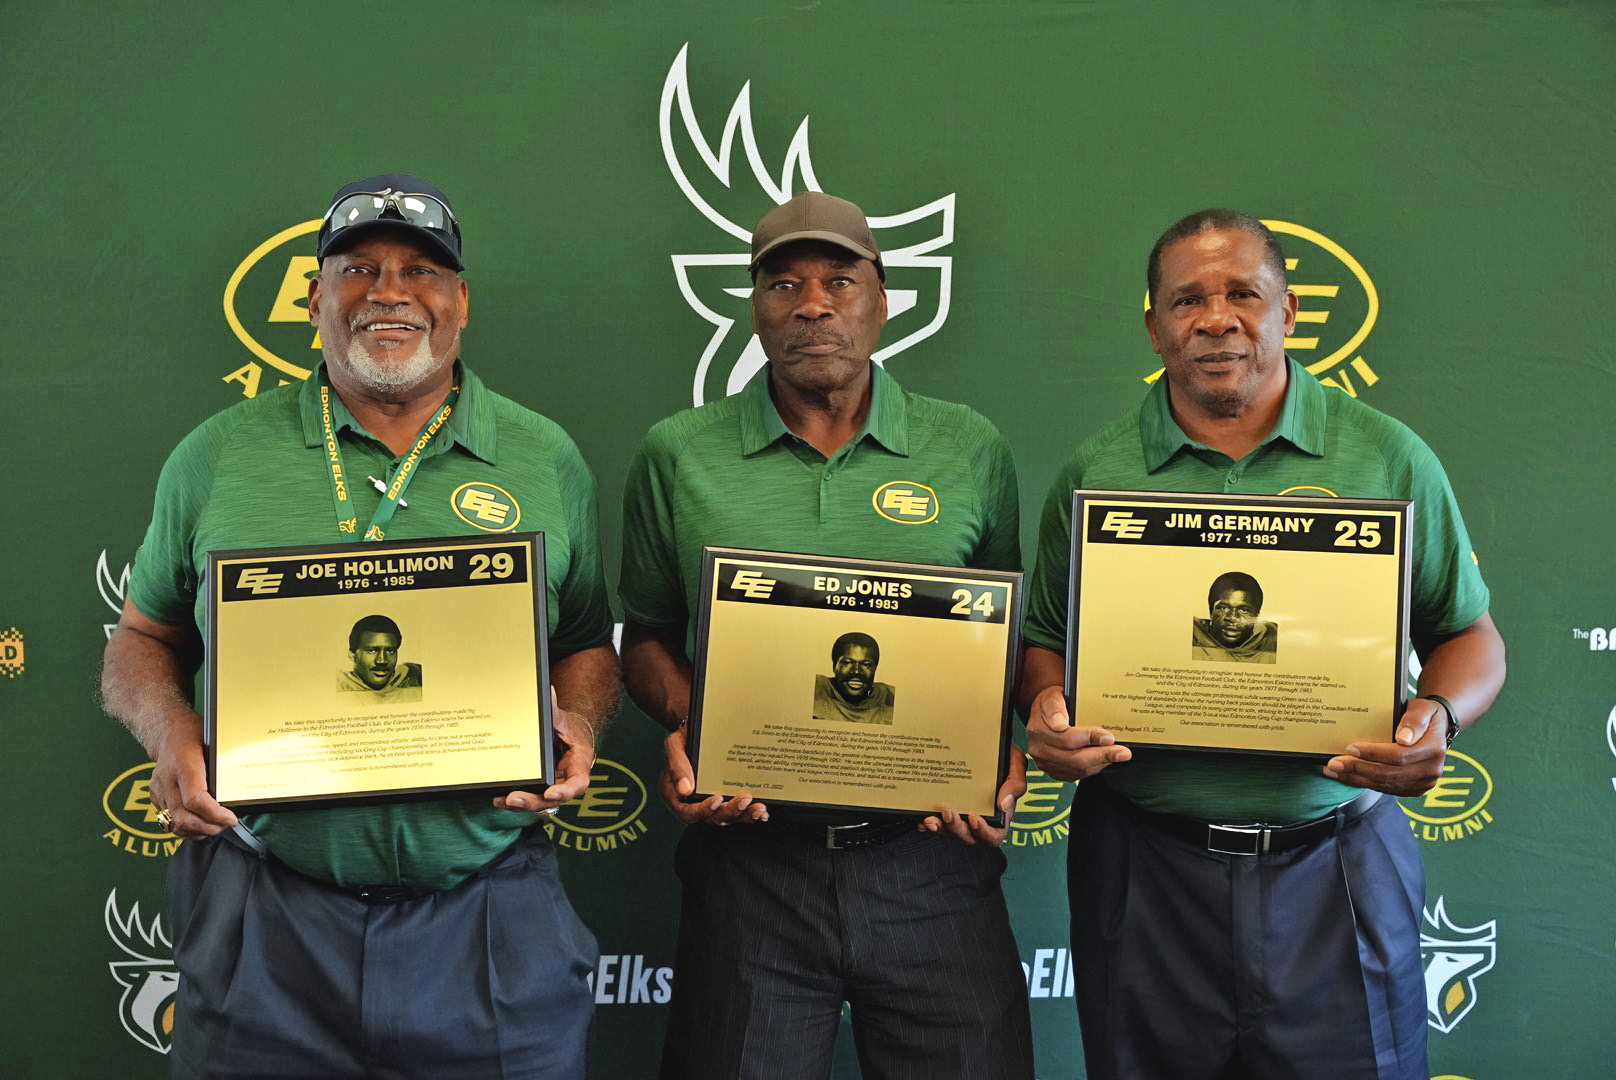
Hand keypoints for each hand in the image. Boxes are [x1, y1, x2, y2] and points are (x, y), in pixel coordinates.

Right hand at [148, 714, 236, 837]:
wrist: (167, 730)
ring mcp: (159, 790)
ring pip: (174, 823)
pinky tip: (201, 824)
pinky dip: (187, 827)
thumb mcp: (213, 744)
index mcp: (183, 764)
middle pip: (184, 817)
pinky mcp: (155, 796)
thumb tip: (239, 793)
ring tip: (216, 827)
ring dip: (198, 831)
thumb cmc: (194, 734)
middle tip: (226, 825)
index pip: (195, 799)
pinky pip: (169, 820)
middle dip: (208, 827)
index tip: (231, 818)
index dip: (215, 814)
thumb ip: (221, 769)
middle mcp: (167, 780)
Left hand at [495, 690, 595, 812]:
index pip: (577, 783)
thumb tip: (548, 691)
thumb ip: (554, 710)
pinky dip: (515, 802)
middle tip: (513, 798)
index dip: (565, 791)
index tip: (550, 793)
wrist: (567, 737)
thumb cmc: (567, 729)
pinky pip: (530, 799)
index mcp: (578, 765)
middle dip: (533, 802)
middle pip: (553, 800)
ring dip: (521, 805)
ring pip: (540, 804)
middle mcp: (566, 781)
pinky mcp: (540, 790)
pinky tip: (497, 798)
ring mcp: (553, 788)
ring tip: (501, 800)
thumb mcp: (563, 719)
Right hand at [659, 724, 766, 825]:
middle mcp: (696, 802)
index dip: (703, 809)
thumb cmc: (686, 738)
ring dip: (745, 815)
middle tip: (744, 799)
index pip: (688, 811)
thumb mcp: (675, 745)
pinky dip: (751, 814)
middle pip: (713, 817)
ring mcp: (714, 801)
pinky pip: (740, 812)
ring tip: (758, 808)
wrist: (701, 729)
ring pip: (729, 816)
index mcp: (678, 794)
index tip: (717, 798)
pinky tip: (762, 812)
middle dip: (730, 811)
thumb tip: (685, 789)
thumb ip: (677, 765)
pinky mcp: (728, 798)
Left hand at [920, 745, 1026, 845]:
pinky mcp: (947, 810)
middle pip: (969, 836)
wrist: (986, 743)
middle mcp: (980, 818)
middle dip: (956, 828)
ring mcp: (962, 815)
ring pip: (951, 832)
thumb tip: (1004, 804)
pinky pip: (938, 823)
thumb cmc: (1003, 756)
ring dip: (940, 828)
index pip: (994, 835)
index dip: (984, 832)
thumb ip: (1015, 783)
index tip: (974, 817)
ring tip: (931, 818)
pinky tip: (922, 819)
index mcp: (999, 814)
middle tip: (948, 811)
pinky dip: (929, 824)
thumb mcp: (1015, 763)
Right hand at [1025, 684, 1130, 781]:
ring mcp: (1046, 763)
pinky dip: (1094, 767)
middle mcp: (1040, 749)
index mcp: (1038, 729)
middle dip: (1102, 755)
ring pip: (1078, 769)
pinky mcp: (1055, 772)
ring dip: (1101, 762)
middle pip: (1075, 758)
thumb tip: (1060, 724)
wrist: (1044, 715)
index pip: (1067, 738)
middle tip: (1123, 752)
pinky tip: (1104, 759)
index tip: (1109, 738)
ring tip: (1118, 755)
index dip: (1090, 738)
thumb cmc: (1052, 704)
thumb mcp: (1052, 696)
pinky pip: (1078, 774)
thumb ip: (1055, 708)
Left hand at [1322, 697, 1447, 795]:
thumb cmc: (1425, 714)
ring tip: (1333, 771)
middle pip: (1389, 773)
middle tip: (1334, 764)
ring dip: (1356, 778)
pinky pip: (1385, 788)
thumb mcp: (1423, 708)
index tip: (1350, 748)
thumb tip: (1403, 738)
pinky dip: (1364, 782)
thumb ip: (1414, 720)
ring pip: (1385, 784)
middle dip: (1358, 769)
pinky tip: (1347, 776)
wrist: (1436, 728)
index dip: (1373, 754)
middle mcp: (1431, 770)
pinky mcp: (1412, 788)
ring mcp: (1423, 782)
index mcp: (1435, 749)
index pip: (1399, 755)